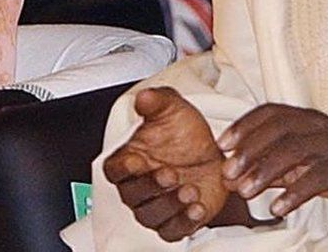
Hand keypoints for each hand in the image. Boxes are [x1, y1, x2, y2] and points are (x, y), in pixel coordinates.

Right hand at [103, 87, 227, 240]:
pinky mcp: (175, 221)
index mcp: (129, 158)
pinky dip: (183, 223)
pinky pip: (171, 231)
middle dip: (151, 187)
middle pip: (131, 196)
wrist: (213, 154)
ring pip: (150, 217)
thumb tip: (144, 97)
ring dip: (169, 206)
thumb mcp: (172, 108)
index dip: (123, 168)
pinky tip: (197, 207)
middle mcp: (138, 185)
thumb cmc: (185, 132)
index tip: (138, 160)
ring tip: (190, 189)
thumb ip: (156, 101)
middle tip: (171, 174)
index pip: (113, 170)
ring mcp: (156, 205)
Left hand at [218, 103, 327, 216]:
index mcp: (305, 119)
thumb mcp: (309, 161)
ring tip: (244, 192)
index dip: (243, 126)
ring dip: (264, 171)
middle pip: (275, 131)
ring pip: (292, 152)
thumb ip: (277, 166)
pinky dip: (294, 192)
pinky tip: (278, 207)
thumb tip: (241, 176)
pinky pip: (317, 177)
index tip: (222, 144)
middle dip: (247, 151)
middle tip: (226, 172)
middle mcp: (316, 126)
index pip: (268, 114)